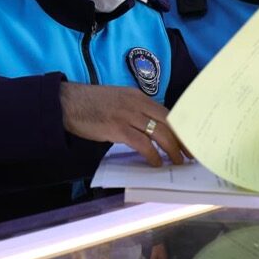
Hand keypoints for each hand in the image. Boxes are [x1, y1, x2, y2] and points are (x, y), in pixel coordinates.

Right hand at [60, 82, 188, 165]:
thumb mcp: (117, 100)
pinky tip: (156, 162)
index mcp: (137, 96)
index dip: (180, 127)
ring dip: (172, 149)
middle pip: (169, 122)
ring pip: (159, 133)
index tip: (188, 138)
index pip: (167, 112)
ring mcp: (127, 115)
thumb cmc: (89, 103)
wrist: (67, 102)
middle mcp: (136, 103)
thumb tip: (147, 127)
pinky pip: (142, 143)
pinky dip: (152, 154)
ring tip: (178, 161)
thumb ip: (133, 110)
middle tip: (190, 153)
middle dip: (183, 139)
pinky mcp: (117, 128)